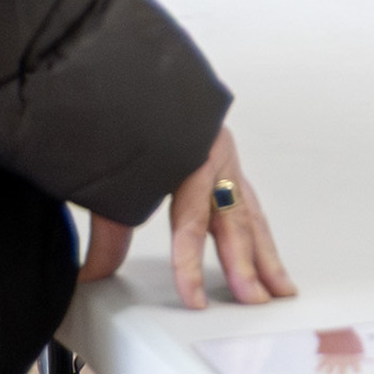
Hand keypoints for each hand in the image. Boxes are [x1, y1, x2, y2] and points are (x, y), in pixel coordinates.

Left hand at [79, 128, 297, 309]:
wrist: (134, 74)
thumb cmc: (127, 113)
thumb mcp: (110, 174)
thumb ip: (107, 228)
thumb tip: (94, 271)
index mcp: (188, 155)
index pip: (193, 221)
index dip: (192, 265)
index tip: (193, 298)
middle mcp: (212, 157)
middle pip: (233, 219)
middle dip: (247, 265)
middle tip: (255, 300)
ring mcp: (224, 157)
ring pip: (250, 212)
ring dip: (266, 254)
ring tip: (279, 286)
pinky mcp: (225, 159)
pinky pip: (248, 202)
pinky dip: (259, 231)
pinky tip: (266, 250)